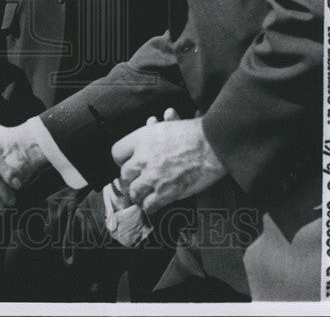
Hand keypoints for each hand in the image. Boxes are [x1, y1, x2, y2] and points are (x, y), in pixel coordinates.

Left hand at [111, 117, 225, 216]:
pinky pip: (149, 205)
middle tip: (136, 181)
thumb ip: (156, 127)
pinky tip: (154, 204)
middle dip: (130, 179)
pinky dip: (150, 206)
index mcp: (141, 139)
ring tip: (143, 195)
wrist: (213, 144)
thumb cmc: (194, 132)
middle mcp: (143, 158)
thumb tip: (151, 121)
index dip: (122, 160)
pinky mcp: (166, 192)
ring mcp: (153, 177)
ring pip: (134, 192)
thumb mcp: (169, 125)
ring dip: (139, 194)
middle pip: (124, 175)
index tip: (128, 163)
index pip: (116, 153)